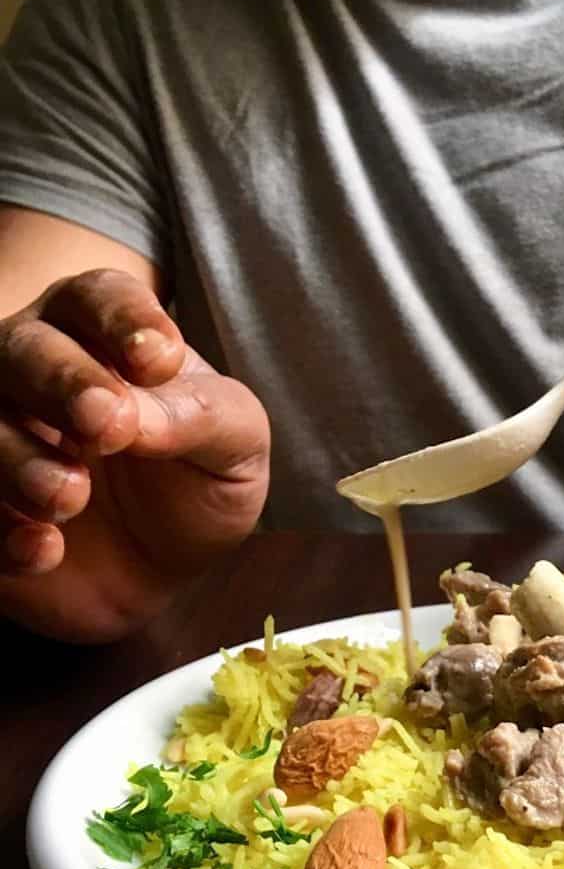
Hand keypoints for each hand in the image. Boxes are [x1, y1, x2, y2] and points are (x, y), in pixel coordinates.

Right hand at [0, 269, 268, 638]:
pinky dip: (2, 528)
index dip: (123, 319)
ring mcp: (1, 431)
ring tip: (71, 496)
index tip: (159, 359)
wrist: (165, 570)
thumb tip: (139, 414)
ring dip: (22, 459)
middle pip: (26, 347)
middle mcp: (39, 369)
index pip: (100, 298)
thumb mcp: (235, 448)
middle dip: (63, 380)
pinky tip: (43, 550)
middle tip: (107, 422)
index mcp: (105, 335)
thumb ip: (203, 417)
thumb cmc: (197, 484)